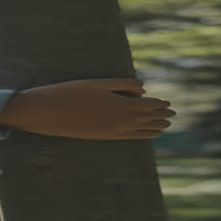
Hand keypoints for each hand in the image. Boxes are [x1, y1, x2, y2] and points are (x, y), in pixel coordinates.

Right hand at [0, 78, 175, 139]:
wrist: (47, 113)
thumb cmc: (70, 92)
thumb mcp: (97, 83)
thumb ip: (122, 85)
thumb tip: (143, 89)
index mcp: (120, 106)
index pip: (148, 106)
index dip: (160, 104)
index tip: (168, 103)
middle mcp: (120, 122)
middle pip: (147, 119)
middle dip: (161, 116)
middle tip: (173, 114)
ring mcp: (111, 132)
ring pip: (140, 131)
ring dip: (154, 127)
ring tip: (165, 126)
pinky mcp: (102, 137)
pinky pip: (128, 137)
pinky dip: (142, 135)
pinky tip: (147, 135)